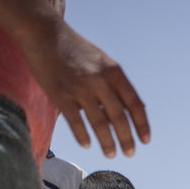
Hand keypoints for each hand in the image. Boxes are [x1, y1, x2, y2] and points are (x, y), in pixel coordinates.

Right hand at [21, 20, 149, 157]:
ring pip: (99, 124)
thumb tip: (135, 109)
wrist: (44, 34)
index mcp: (114, 72)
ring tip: (111, 154)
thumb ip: (116, 83)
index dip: (142, 124)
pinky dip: (83, 136)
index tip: (145, 141)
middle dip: (126, 139)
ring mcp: (79, 89)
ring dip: (107, 143)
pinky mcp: (60, 95)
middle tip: (130, 154)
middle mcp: (99, 81)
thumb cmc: (76, 49)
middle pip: (119, 118)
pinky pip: (75, 122)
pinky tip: (87, 145)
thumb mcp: (103, 61)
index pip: (134, 104)